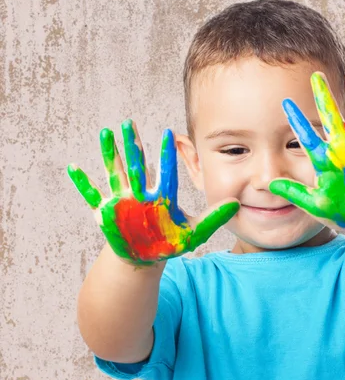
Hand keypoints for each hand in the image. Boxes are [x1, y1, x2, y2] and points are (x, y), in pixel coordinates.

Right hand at [67, 120, 238, 264]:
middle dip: (132, 145)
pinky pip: (92, 195)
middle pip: (136, 165)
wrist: (146, 257)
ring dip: (109, 154)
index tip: (170, 132)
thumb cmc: (169, 242)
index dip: (167, 154)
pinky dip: (83, 183)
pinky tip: (73, 168)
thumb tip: (237, 204)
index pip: (165, 171)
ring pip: (114, 173)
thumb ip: (214, 218)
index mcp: (162, 196)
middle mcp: (141, 194)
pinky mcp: (107, 213)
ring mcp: (122, 201)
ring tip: (105, 133)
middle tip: (128, 122)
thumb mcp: (195, 232)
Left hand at [269, 72, 344, 229]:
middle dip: (324, 97)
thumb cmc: (343, 213)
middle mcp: (342, 149)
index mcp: (325, 160)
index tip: (285, 103)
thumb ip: (295, 193)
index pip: (307, 136)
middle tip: (316, 76)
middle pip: (331, 117)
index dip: (297, 120)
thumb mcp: (315, 205)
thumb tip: (270, 184)